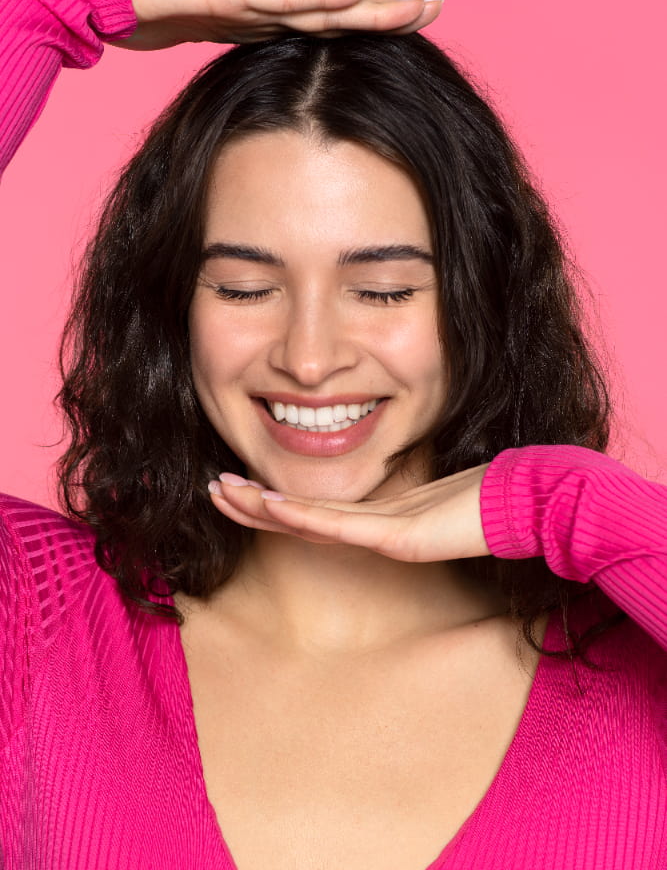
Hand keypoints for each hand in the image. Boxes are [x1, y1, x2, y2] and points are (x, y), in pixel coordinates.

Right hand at [104, 0, 443, 50]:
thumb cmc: (144, 12)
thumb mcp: (204, 44)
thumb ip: (235, 53)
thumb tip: (264, 85)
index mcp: (264, 21)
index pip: (330, 27)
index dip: (371, 27)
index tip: (413, 28)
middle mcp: (267, 5)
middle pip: (340, 12)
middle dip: (391, 10)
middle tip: (438, 4)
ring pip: (324, 4)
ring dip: (373, 6)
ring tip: (418, 3)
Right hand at [208, 464, 491, 562]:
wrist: (530, 507)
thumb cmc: (493, 495)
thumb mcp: (447, 482)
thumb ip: (422, 483)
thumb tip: (419, 473)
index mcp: (382, 516)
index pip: (317, 509)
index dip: (276, 499)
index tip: (243, 481)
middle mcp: (376, 529)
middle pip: (301, 518)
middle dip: (255, 505)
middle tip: (213, 490)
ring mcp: (385, 535)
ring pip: (311, 522)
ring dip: (265, 509)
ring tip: (226, 494)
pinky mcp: (400, 537)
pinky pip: (341, 525)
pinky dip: (302, 515)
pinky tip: (273, 504)